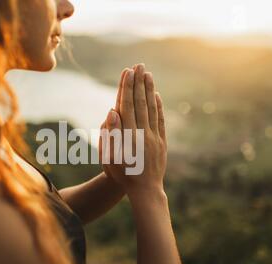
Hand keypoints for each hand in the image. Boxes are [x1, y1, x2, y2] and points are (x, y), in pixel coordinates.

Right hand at [99, 64, 166, 195]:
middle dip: (138, 83)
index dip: (126, 87)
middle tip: (139, 65)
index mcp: (128, 134)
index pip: (126, 105)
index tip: (127, 72)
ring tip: (147, 74)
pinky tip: (156, 96)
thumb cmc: (122, 174)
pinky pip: (160, 120)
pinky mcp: (161, 142)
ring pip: (151, 108)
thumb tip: (112, 111)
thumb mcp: (109, 157)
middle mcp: (142, 132)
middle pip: (140, 102)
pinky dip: (158, 107)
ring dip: (149, 90)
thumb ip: (110, 134)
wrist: (145, 191)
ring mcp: (154, 137)